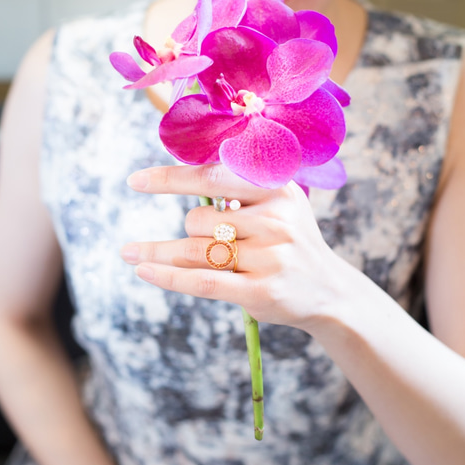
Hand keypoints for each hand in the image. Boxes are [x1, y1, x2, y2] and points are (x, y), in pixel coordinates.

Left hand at [121, 163, 344, 331]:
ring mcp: (269, 257)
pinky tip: (143, 270)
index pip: (213, 177)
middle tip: (204, 239)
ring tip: (134, 254)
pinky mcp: (260, 291)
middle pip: (199, 219)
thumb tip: (177, 173)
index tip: (136, 181)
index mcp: (277, 189)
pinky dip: (167, 276)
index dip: (170, 179)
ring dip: (160, 253)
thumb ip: (239, 187)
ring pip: (194, 251)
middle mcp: (276, 220)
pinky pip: (201, 281)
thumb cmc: (289, 241)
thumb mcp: (279, 203)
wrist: (330, 291)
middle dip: (189, 229)